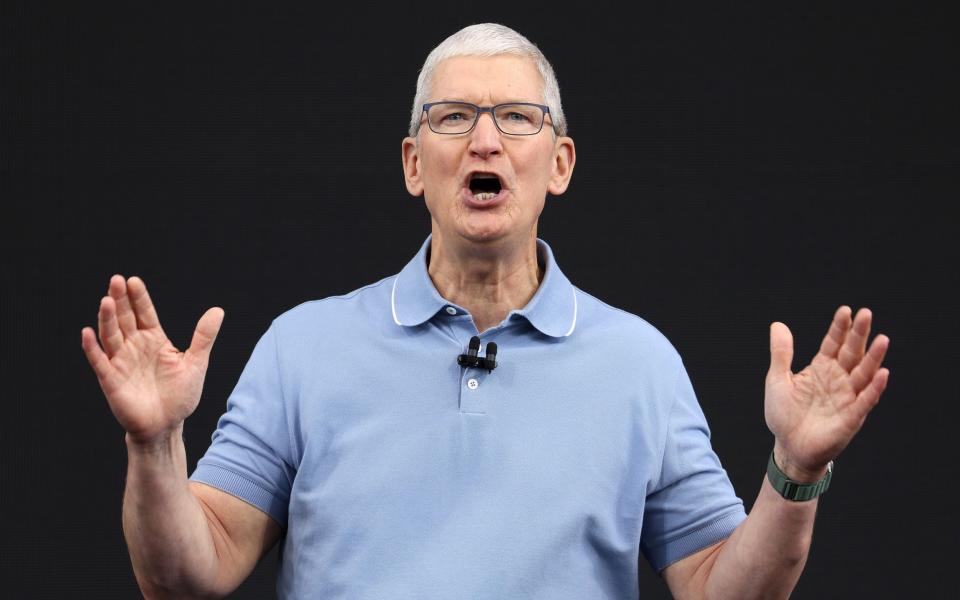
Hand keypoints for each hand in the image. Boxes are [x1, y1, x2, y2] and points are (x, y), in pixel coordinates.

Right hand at [81, 275, 223, 445]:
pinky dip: (92, 348)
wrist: (166, 426)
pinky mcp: (111, 379)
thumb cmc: (180, 396)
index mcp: (154, 341)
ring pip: (111, 335)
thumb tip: (218, 310)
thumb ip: (203, 337)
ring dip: (106, 318)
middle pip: (125, 318)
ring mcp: (121, 362)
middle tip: (116, 280)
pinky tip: (88, 333)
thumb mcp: (196, 363)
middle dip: (120, 300)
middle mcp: (135, 347)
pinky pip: (99, 361)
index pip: (145, 313)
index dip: (139, 298)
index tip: (134, 281)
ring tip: (106, 300)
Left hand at [764, 306, 889, 480]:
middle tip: (866, 313)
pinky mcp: (851, 417)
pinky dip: (874, 388)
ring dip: (873, 358)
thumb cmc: (784, 415)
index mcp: (821, 368)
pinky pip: (865, 401)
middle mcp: (838, 380)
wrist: (789, 448)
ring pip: (864, 374)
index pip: (833, 343)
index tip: (846, 310)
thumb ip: (781, 353)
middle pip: (852, 353)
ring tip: (882, 339)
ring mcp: (847, 397)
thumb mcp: (778, 380)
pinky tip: (882, 374)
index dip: (839, 328)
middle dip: (859, 334)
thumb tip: (778, 324)